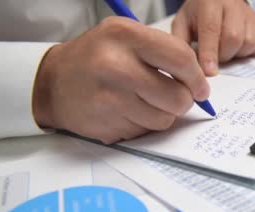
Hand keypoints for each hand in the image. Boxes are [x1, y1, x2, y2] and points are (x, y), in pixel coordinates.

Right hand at [32, 17, 209, 143]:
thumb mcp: (126, 36)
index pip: (181, 58)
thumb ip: (163, 51)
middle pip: (178, 96)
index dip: (197, 77)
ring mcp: (110, 99)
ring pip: (165, 119)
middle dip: (183, 101)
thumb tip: (200, 79)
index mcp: (125, 36)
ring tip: (145, 102)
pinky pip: (146, 132)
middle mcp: (116, 66)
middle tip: (175, 97)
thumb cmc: (98, 57)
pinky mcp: (107, 124)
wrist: (54, 83)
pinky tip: (128, 111)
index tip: (200, 87)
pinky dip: (144, 125)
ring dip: (163, 114)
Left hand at [172, 0, 254, 75]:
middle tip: (216, 58)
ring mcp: (249, 15)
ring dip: (236, 55)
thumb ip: (182, 43)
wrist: (220, 1)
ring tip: (226, 50)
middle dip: (223, 55)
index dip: (210, 52)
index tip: (209, 72)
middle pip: (233, 37)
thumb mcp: (183, 23)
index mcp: (210, 2)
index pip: (211, 29)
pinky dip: (248, 53)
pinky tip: (238, 48)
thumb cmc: (199, 15)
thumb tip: (185, 67)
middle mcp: (233, 5)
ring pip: (248, 43)